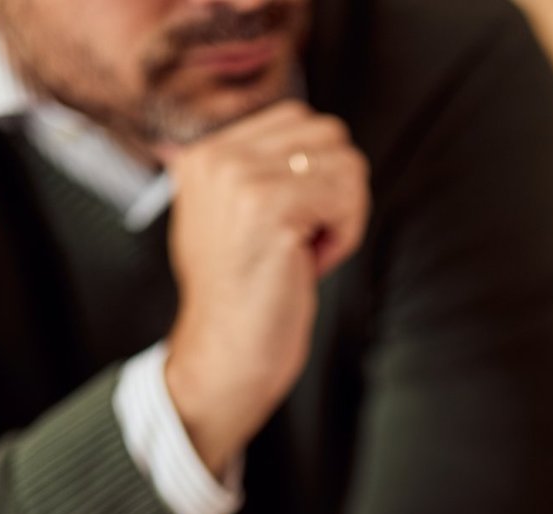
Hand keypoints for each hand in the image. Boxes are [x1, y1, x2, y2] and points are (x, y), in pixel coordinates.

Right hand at [158, 101, 369, 473]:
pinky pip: (348, 194)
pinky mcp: (270, 205)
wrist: (224, 356)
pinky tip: (310, 264)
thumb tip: (320, 142)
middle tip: (302, 240)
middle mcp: (216, 156)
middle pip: (327, 133)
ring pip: (345, 162)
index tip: (288, 226)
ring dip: (342, 214)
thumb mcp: (235, 217)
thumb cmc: (243, 297)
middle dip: (333, 189)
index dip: (313, 174)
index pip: (298, 118)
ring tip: (303, 253)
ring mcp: (240, 177)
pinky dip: (345, 235)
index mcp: (205, 153)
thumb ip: (262, 171)